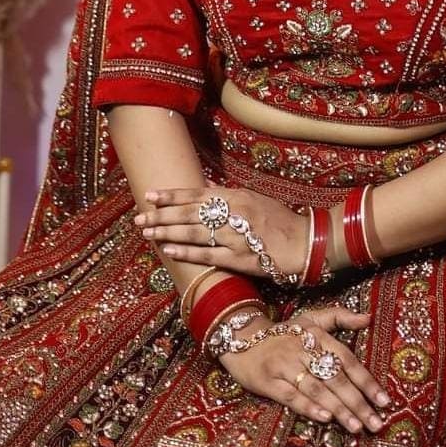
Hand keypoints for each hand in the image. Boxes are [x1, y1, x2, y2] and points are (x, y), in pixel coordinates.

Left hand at [135, 186, 309, 282]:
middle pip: (190, 213)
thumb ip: (229, 195)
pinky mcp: (240, 259)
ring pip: (194, 232)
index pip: (197, 194)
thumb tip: (206, 187)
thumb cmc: (281, 220)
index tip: (150, 195)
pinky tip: (169, 250)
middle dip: (162, 215)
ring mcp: (237, 236)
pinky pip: (208, 254)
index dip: (171, 195)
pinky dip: (187, 252)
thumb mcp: (255, 199)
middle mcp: (234, 213)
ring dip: (167, 232)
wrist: (306, 243)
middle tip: (139, 218)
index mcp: (237, 197)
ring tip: (147, 232)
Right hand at [218, 305, 391, 433]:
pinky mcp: (267, 381)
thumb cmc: (284, 332)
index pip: (347, 359)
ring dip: (338, 409)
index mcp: (317, 336)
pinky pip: (290, 396)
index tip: (385, 401)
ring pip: (316, 389)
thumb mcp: (310, 319)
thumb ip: (339, 317)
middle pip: (335, 378)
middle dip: (357, 402)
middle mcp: (302, 349)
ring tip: (356, 427)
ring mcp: (284, 366)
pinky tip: (325, 418)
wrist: (241, 337)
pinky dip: (308, 406)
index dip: (366, 380)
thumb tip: (369, 318)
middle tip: (376, 423)